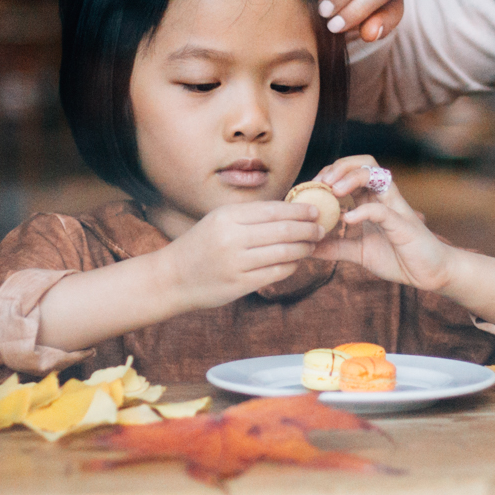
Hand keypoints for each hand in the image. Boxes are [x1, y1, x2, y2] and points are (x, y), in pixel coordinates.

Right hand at [155, 201, 324, 310]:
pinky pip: (275, 273)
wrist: (172, 277)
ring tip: (312, 245)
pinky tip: (296, 262)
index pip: (273, 210)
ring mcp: (236, 263)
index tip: (315, 210)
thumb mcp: (218, 220)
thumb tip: (289, 211)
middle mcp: (232, 238)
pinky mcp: (240, 285)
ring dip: (303, 248)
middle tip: (321, 228)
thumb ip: (249, 216)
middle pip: (283, 230)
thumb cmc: (200, 245)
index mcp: (227, 217)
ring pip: (283, 253)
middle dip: (308, 228)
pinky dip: (291, 266)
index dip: (299, 210)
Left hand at [308, 156, 453, 291]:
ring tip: (333, 190)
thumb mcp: (359, 253)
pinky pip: (382, 209)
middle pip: (363, 163)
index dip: (328, 173)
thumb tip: (307, 247)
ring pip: (375, 174)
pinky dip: (363, 211)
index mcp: (373, 200)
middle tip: (320, 183)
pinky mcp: (403, 224)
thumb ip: (335, 247)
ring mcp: (395, 207)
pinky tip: (347, 219)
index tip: (310, 188)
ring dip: (350, 177)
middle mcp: (384, 197)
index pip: (350, 172)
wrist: (430, 274)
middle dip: (339, 166)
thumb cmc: (398, 258)